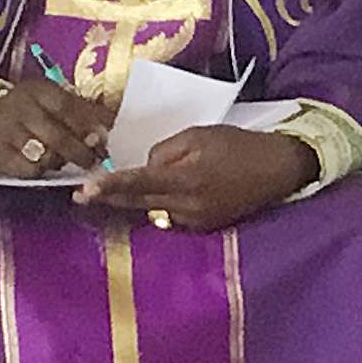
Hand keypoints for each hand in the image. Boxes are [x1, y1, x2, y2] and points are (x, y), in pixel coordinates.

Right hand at [0, 79, 111, 175]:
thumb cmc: (29, 111)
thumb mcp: (50, 99)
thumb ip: (79, 109)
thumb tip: (111, 124)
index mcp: (37, 91)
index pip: (68, 107)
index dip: (90, 124)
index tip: (107, 137)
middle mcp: (19, 108)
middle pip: (58, 136)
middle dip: (81, 151)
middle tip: (94, 160)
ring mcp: (5, 132)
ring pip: (43, 155)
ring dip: (59, 161)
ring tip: (63, 159)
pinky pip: (27, 169)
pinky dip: (40, 170)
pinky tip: (42, 164)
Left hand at [76, 125, 316, 232]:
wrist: (279, 168)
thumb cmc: (238, 144)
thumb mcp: (199, 135)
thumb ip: (164, 151)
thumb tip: (145, 167)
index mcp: (186, 179)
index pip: (139, 182)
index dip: (109, 186)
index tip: (84, 190)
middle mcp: (188, 206)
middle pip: (138, 203)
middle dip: (111, 197)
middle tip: (82, 194)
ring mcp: (196, 221)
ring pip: (153, 211)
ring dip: (138, 200)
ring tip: (124, 188)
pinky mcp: (204, 227)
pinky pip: (171, 216)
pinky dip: (162, 205)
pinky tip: (167, 193)